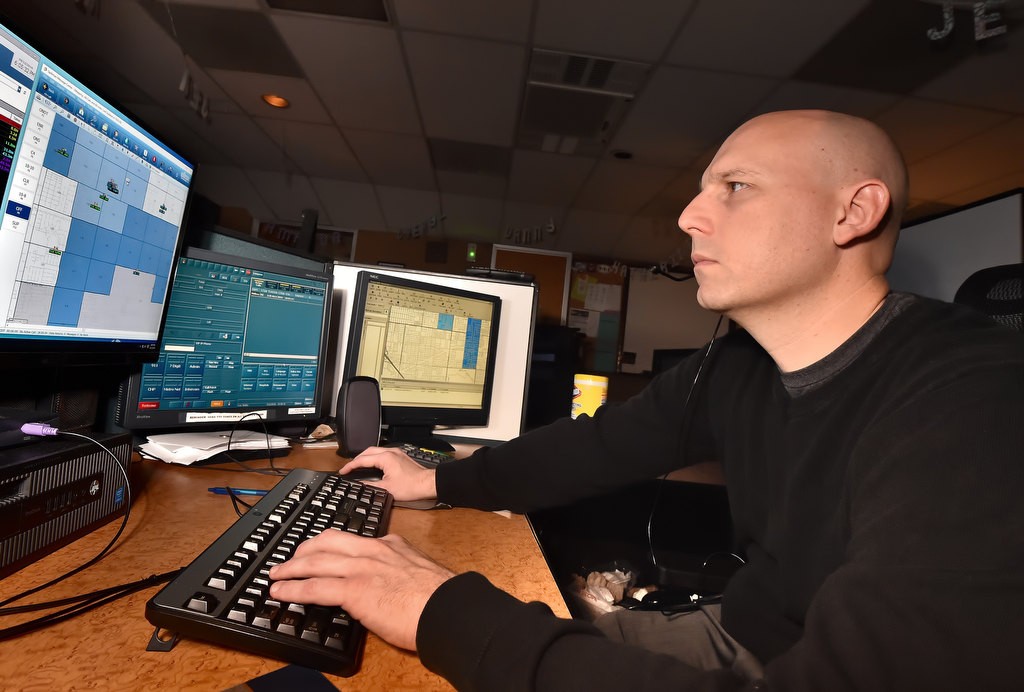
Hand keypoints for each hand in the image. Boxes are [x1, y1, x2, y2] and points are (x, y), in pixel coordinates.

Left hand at [268, 530, 453, 650]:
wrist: (446, 608)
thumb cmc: (440, 597)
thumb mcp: (418, 572)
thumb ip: (399, 572)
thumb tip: (391, 586)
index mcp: (391, 545)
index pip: (354, 540)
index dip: (332, 545)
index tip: (323, 549)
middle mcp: (373, 551)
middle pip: (328, 541)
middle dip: (305, 549)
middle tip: (292, 557)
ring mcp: (361, 568)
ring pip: (315, 561)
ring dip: (290, 567)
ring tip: (276, 574)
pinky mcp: (353, 590)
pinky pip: (314, 586)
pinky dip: (293, 588)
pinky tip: (280, 591)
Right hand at [340, 446, 436, 501]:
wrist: (427, 484)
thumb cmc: (411, 486)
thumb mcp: (386, 489)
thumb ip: (370, 486)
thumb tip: (359, 485)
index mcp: (385, 458)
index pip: (362, 460)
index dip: (350, 466)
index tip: (343, 471)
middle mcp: (390, 452)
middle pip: (367, 452)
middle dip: (356, 459)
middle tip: (349, 468)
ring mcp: (396, 453)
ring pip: (375, 451)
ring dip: (365, 457)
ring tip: (358, 466)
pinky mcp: (401, 456)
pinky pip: (383, 452)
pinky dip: (374, 457)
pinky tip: (373, 464)